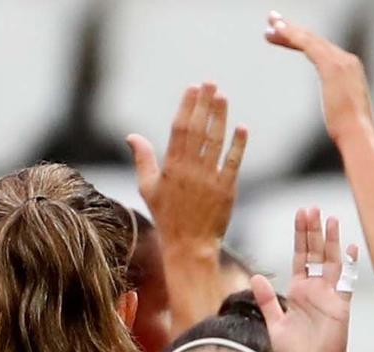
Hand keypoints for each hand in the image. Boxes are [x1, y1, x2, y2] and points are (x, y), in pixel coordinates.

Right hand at [127, 83, 245, 254]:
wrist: (189, 246)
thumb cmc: (166, 217)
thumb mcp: (148, 188)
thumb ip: (142, 159)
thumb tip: (131, 136)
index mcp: (171, 168)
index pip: (179, 129)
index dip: (187, 106)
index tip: (193, 88)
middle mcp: (191, 171)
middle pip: (199, 130)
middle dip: (205, 104)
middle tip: (211, 83)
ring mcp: (210, 180)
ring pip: (216, 142)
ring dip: (220, 117)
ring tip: (223, 97)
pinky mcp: (227, 190)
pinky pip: (233, 162)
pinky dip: (238, 145)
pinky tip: (242, 127)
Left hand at [250, 207, 354, 351]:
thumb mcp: (275, 325)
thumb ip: (268, 301)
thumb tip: (255, 276)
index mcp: (298, 290)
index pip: (300, 256)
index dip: (300, 235)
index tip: (301, 214)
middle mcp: (315, 289)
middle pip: (315, 253)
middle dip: (313, 231)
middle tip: (312, 208)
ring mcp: (329, 296)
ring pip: (331, 262)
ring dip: (331, 241)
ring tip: (331, 219)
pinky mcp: (341, 307)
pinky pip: (346, 283)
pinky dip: (349, 266)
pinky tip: (351, 249)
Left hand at [264, 11, 373, 142]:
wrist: (359, 135)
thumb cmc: (351, 132)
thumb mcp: (344, 111)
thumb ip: (340, 101)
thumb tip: (339, 109)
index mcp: (350, 69)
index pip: (322, 48)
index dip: (302, 40)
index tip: (285, 36)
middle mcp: (347, 60)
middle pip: (315, 40)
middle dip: (292, 30)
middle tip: (272, 20)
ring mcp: (341, 61)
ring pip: (309, 39)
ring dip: (288, 30)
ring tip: (270, 23)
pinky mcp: (331, 66)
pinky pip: (307, 44)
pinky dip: (291, 35)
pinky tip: (277, 29)